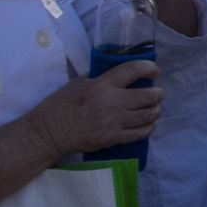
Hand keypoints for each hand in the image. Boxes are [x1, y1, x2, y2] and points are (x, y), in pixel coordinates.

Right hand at [28, 61, 163, 156]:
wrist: (48, 133)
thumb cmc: (60, 105)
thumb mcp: (78, 83)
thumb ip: (100, 79)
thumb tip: (119, 75)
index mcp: (102, 85)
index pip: (133, 70)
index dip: (149, 68)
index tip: (154, 71)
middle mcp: (112, 102)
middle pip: (148, 96)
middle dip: (157, 93)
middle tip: (157, 93)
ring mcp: (114, 122)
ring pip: (148, 115)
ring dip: (155, 110)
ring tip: (154, 108)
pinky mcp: (112, 138)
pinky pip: (139, 133)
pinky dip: (149, 127)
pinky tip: (150, 123)